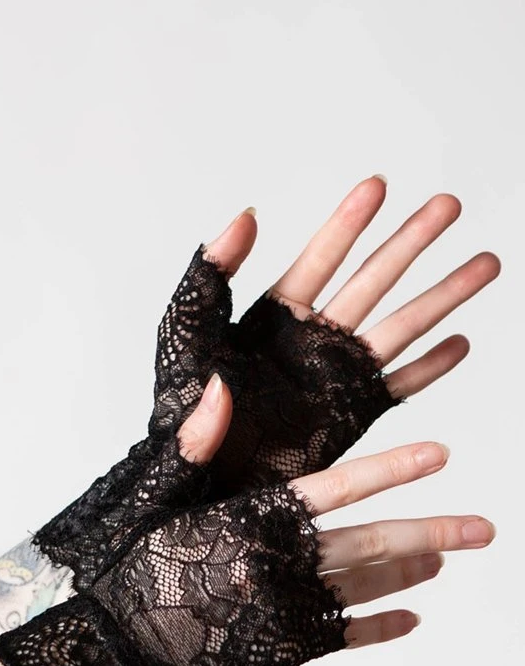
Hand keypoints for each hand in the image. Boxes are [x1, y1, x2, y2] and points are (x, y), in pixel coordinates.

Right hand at [0, 424, 494, 665]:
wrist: (110, 654)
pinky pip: (345, 637)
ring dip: (412, 572)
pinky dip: (380, 626)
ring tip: (448, 559)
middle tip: (483, 529)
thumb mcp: (151, 499)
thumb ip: (192, 446)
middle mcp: (278, 566)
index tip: (438, 456)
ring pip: (365, 588)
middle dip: (432, 533)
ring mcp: (285, 612)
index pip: (335, 489)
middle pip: (371, 545)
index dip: (389, 470)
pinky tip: (412, 618)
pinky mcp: (283, 650)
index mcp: (250, 521)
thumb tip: (221, 389)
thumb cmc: (129, 570)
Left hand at [179, 176, 498, 471]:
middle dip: (412, 243)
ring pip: (400, 327)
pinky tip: (459, 343)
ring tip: (483, 263)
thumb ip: (209, 277)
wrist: (201, 479)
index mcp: (272, 316)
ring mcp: (336, 376)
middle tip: (449, 206)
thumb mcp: (186, 336)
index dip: (349, 223)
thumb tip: (245, 216)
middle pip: (374, 281)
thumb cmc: (181, 412)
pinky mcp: (352, 414)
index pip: (319, 258)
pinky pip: (400, 386)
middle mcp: (313, 339)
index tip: (377, 185)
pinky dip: (431, 367)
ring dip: (442, 295)